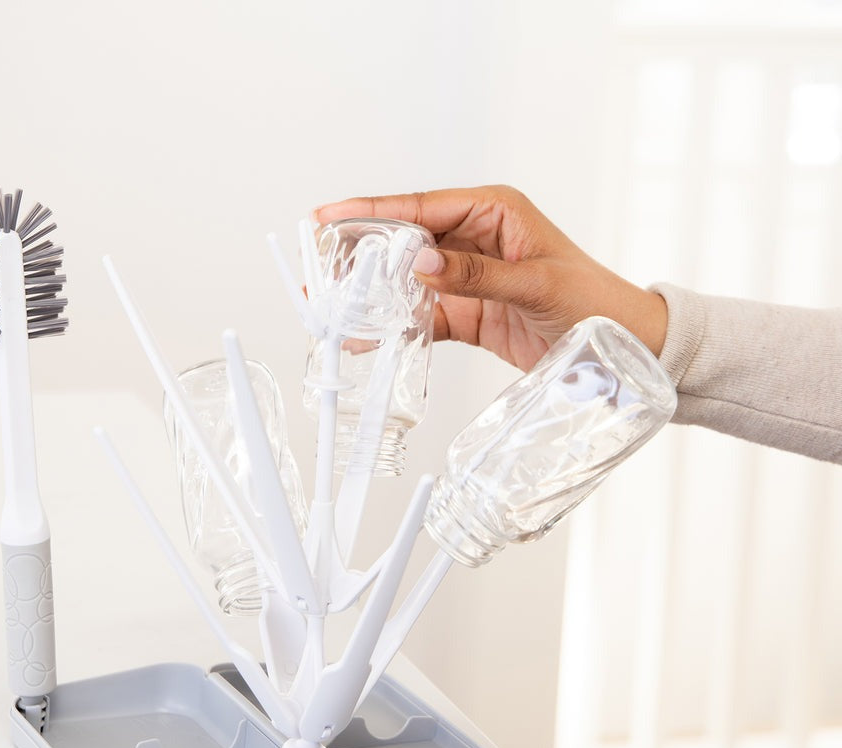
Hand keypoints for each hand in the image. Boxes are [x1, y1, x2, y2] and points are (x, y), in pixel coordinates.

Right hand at [315, 186, 666, 371]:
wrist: (622, 345)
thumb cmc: (593, 300)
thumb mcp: (536, 282)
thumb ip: (475, 274)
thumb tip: (421, 262)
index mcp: (493, 211)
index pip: (421, 207)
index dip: (371, 212)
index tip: (329, 216)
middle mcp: (475, 239)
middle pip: (404, 241)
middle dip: (362, 255)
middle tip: (320, 268)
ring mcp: (467, 278)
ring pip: (406, 281)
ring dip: (373, 294)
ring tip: (333, 306)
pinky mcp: (467, 313)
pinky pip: (422, 317)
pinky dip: (395, 328)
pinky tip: (367, 338)